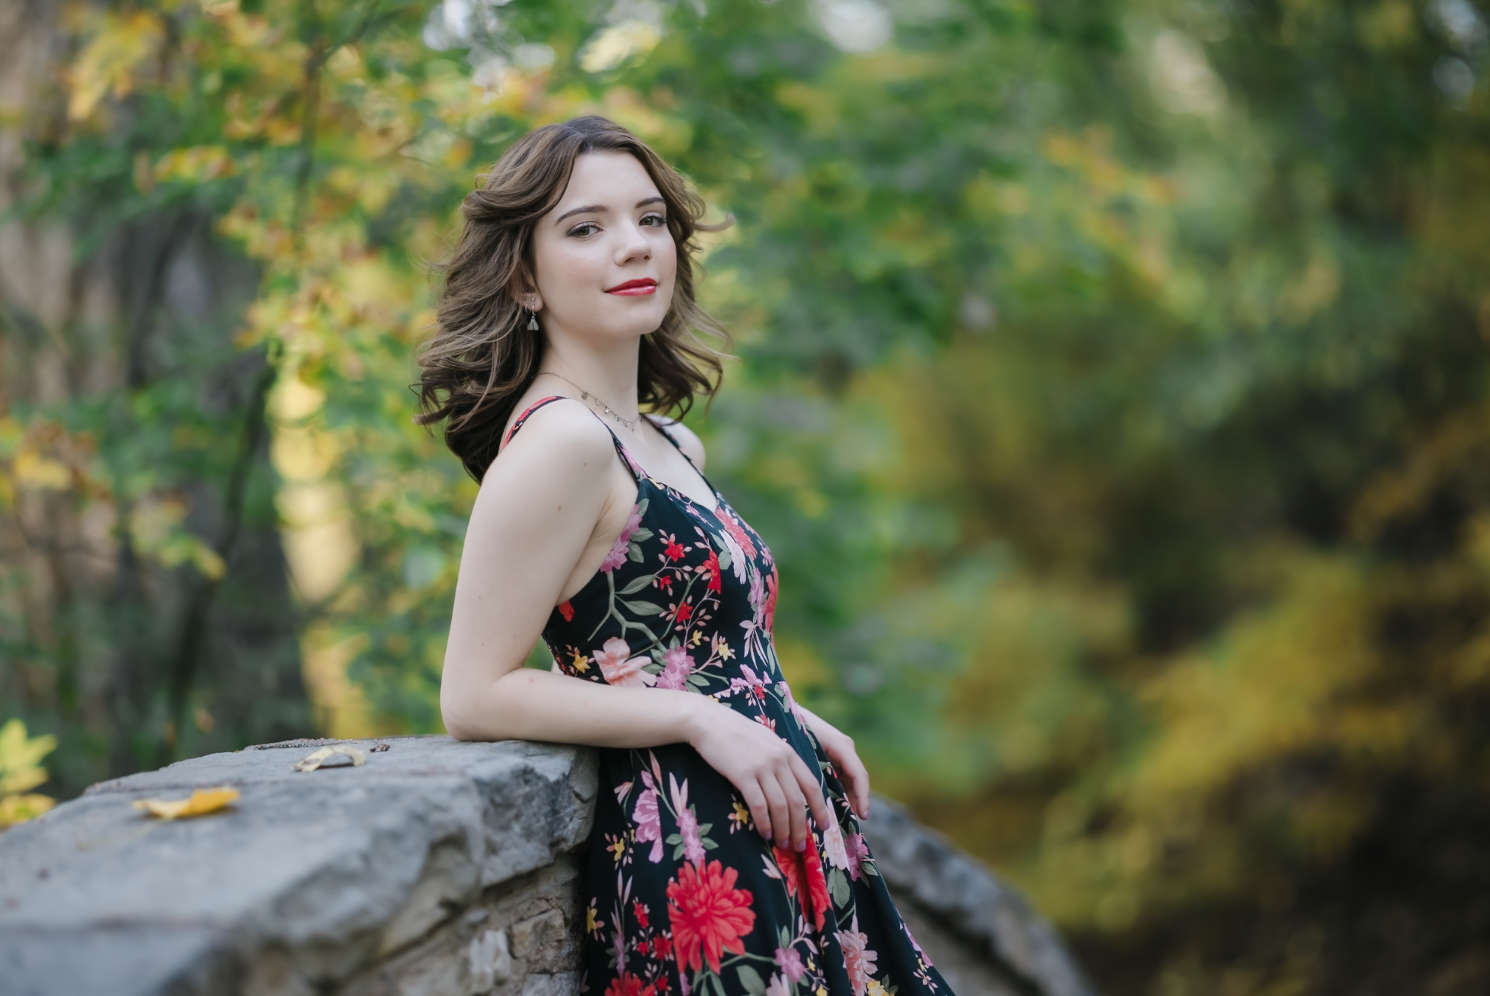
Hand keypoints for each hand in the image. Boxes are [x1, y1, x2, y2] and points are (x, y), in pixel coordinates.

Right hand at [686, 700, 832, 851]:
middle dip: (801, 827)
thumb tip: (790, 787)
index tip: (823, 826)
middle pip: (797, 800)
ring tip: (782, 844)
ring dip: (783, 829)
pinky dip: (764, 823)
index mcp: (788, 752)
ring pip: (780, 806)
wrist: (709, 722)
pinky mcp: (743, 774)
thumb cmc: (736, 733)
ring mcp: (761, 766)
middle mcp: (779, 759)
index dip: (820, 808)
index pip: (811, 785)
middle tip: (799, 846)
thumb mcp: (766, 741)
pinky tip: (765, 834)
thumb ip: (780, 760)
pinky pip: (759, 805)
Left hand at [800, 709, 870, 819]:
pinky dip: (838, 793)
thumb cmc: (792, 724)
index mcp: (841, 744)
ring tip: (838, 822)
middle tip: (849, 827)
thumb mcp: (802, 748)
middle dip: (855, 803)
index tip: (862, 816)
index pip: (858, 774)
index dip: (862, 796)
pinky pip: (840, 778)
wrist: (783, 709)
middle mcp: (844, 748)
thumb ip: (811, 769)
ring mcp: (840, 752)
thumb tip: (815, 798)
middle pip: (856, 780)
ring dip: (846, 801)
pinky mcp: (832, 756)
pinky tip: (828, 809)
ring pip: (849, 781)